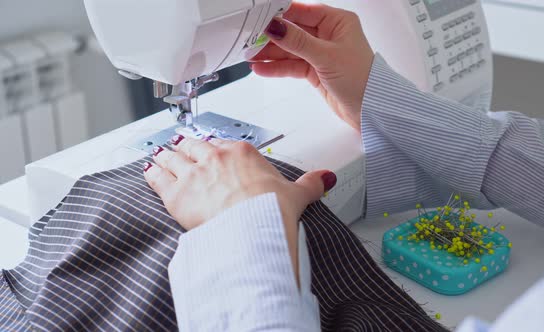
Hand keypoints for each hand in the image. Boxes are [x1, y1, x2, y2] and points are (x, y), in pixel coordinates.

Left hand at [144, 135, 335, 230]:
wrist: (251, 229)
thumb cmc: (270, 211)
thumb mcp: (296, 194)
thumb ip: (310, 183)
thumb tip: (325, 178)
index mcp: (242, 154)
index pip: (224, 144)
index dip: (217, 148)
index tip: (216, 151)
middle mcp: (214, 158)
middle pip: (194, 145)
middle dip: (187, 146)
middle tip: (182, 146)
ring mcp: (193, 174)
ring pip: (173, 156)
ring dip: (166, 155)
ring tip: (160, 153)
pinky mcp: (175, 194)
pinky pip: (157, 176)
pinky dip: (152, 172)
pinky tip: (149, 169)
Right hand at [250, 2, 374, 131]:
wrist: (371, 110)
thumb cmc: (363, 80)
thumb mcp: (327, 56)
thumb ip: (298, 41)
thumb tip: (276, 27)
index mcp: (338, 22)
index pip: (303, 11)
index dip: (281, 14)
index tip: (261, 17)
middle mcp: (329, 35)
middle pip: (293, 31)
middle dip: (272, 36)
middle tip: (250, 39)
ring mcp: (321, 53)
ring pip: (290, 49)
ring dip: (271, 53)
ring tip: (250, 55)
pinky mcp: (315, 70)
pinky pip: (292, 65)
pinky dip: (277, 67)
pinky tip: (261, 68)